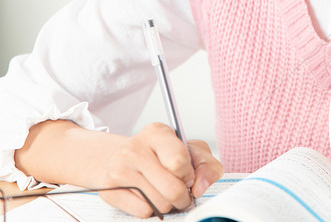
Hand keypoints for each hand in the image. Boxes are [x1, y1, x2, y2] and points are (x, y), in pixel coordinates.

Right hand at [98, 123, 222, 217]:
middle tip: (181, 192)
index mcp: (157, 132)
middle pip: (172, 189)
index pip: (178, 160)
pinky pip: (143, 212)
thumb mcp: (191, 151)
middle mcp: (135, 148)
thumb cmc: (163, 155)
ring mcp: (119, 169)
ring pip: (159, 204)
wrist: (123, 159)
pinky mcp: (109, 190)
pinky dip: (151, 209)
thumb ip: (206, 165)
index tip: (188, 175)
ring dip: (169, 204)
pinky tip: (148, 196)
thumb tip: (200, 187)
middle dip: (183, 196)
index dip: (189, 174)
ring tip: (164, 192)